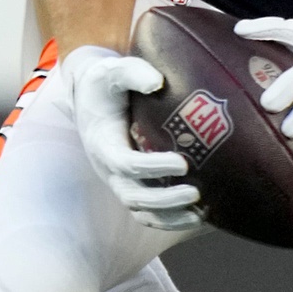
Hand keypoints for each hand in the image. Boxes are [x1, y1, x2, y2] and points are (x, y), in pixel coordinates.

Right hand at [67, 45, 203, 230]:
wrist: (90, 98)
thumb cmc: (106, 83)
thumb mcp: (113, 71)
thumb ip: (133, 73)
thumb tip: (158, 82)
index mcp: (103, 143)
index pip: (126, 164)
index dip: (153, 167)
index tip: (183, 163)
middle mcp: (109, 169)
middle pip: (134, 196)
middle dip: (165, 200)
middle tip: (196, 193)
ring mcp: (120, 181)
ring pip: (141, 211)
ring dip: (170, 218)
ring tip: (202, 215)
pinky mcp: (132, 186)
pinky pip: (149, 213)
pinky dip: (171, 221)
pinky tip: (200, 218)